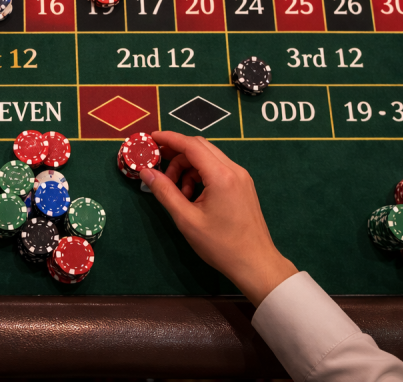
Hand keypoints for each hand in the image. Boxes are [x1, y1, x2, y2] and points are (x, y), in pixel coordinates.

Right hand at [140, 131, 296, 305]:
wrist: (256, 264)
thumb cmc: (221, 245)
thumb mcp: (187, 220)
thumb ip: (165, 192)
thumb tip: (146, 172)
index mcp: (221, 175)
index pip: (191, 145)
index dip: (169, 139)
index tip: (151, 138)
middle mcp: (234, 170)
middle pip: (200, 147)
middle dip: (177, 154)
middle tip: (159, 169)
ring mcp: (241, 177)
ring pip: (208, 158)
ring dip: (188, 168)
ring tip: (178, 192)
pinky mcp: (243, 186)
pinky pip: (217, 169)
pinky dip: (200, 175)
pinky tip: (193, 196)